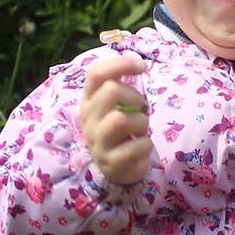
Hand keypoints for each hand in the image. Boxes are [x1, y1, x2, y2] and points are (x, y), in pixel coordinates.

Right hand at [79, 54, 151, 185]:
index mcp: (88, 101)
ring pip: (121, 119)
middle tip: (139, 108)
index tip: (143, 67)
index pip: (96, 73)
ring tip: (140, 130)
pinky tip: (141, 147)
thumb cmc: (120, 131)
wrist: (119, 169)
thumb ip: (120, 87)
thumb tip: (138, 65)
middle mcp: (88, 120)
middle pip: (110, 91)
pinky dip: (145, 145)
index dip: (120, 65)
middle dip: (134, 96)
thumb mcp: (115, 106)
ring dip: (141, 122)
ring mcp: (97, 142)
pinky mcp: (110, 162)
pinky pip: (134, 147)